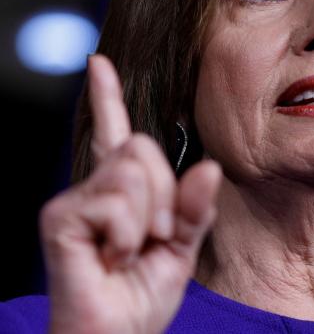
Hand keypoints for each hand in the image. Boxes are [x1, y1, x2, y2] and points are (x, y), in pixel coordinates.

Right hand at [39, 54, 221, 333]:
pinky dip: (129, 236)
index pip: (116, 133)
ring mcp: (75, 200)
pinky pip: (117, 202)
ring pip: (134, 171)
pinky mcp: (60, 216)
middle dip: (165, 196)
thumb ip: (195, 207)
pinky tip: (110, 259)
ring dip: (149, 219)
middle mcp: (95, 188)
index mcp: (123, 192)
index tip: (99, 62)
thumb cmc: (141, 296)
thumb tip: (207, 166)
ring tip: (128, 251)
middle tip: (153, 239)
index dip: (106, 97)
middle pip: (143, 148)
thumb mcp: (182, 247)